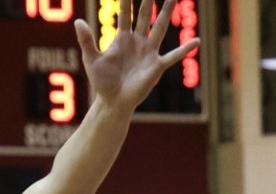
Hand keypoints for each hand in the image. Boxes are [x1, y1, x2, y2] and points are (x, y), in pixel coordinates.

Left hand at [75, 0, 198, 114]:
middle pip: (145, 15)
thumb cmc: (102, 82)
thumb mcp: (92, 59)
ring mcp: (149, 52)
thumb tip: (78, 21)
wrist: (113, 102)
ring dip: (167, 13)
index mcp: (122, 38)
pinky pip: (173, 56)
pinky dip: (185, 49)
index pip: (125, 13)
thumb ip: (87, 40)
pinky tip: (197, 41)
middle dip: (148, 0)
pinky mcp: (157, 66)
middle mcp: (138, 41)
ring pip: (160, 28)